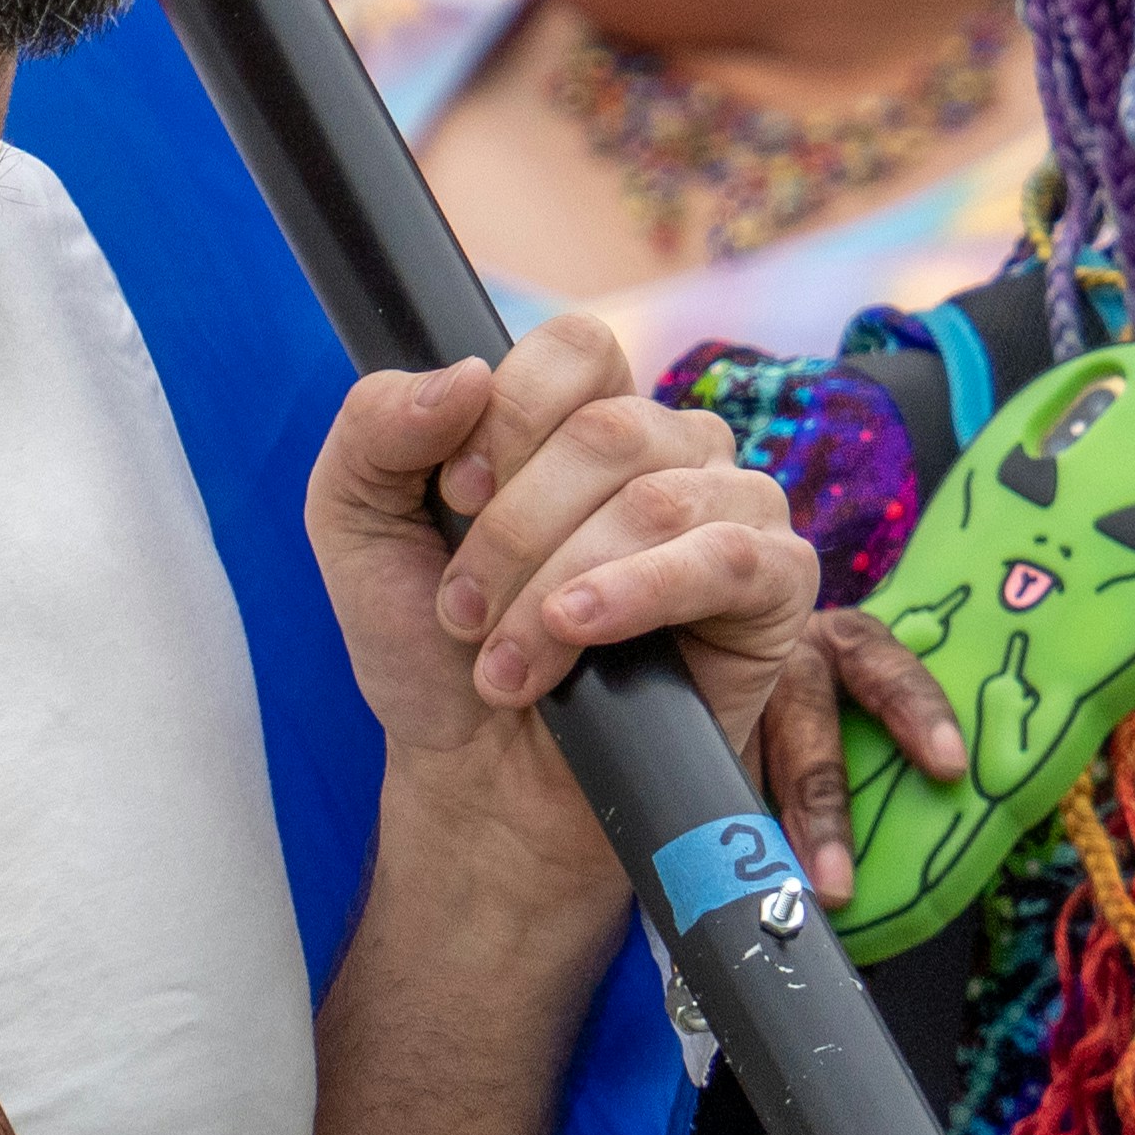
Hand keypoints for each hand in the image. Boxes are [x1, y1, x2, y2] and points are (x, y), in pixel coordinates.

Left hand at [302, 315, 845, 904]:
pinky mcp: (777, 587)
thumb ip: (375, 429)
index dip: (509, 416)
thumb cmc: (431, 650)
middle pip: (609, 430)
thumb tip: (464, 375)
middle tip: (462, 614)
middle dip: (513, 532)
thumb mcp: (358, 527)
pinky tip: (579, 630)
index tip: (452, 496)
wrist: (479, 783)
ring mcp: (732, 512)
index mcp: (585, 416)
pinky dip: (640, 592)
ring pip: (656, 499)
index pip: (577, 351)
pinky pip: (730, 558)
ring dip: (555, 586)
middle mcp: (670, 450)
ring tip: (505, 665)